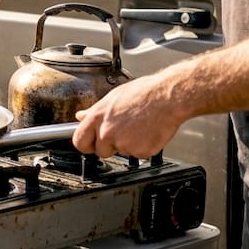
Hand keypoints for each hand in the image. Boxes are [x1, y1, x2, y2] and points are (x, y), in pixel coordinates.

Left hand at [71, 74, 187, 158]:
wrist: (168, 98)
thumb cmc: (144, 93)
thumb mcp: (113, 97)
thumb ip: (95, 111)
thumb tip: (81, 116)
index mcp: (98, 117)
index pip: (79, 141)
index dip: (86, 144)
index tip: (91, 143)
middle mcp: (107, 132)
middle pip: (100, 151)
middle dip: (109, 146)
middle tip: (123, 132)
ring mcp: (123, 143)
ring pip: (121, 152)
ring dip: (129, 144)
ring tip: (139, 126)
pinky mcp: (140, 151)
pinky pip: (138, 154)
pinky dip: (144, 147)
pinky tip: (148, 132)